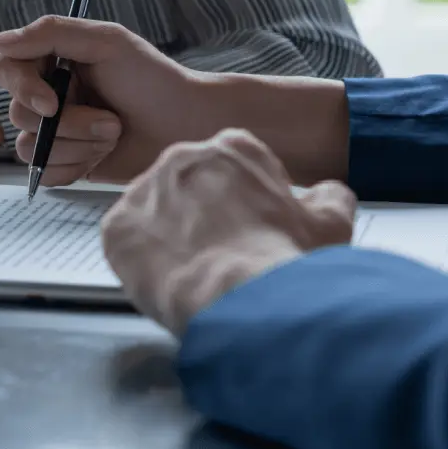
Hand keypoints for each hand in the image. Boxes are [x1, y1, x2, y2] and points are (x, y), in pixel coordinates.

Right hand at [0, 17, 211, 185]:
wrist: (188, 127)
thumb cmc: (154, 80)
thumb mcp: (106, 42)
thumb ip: (51, 33)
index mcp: (54, 62)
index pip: (8, 69)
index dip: (22, 89)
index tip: (52, 103)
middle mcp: (50, 96)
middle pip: (18, 114)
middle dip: (68, 123)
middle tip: (110, 121)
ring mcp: (57, 132)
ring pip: (30, 147)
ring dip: (76, 145)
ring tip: (113, 135)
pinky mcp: (67, 163)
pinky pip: (44, 173)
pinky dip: (72, 166)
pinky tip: (101, 156)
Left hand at [100, 129, 355, 335]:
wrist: (243, 299)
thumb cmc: (285, 262)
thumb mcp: (330, 224)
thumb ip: (327, 198)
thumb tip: (327, 193)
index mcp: (233, 149)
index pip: (231, 164)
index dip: (242, 200)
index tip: (250, 226)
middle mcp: (182, 158)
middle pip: (187, 185)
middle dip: (201, 215)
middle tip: (220, 252)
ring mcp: (144, 191)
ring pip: (153, 213)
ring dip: (169, 236)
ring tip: (196, 272)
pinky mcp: (116, 229)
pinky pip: (125, 242)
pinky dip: (141, 262)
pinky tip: (168, 281)